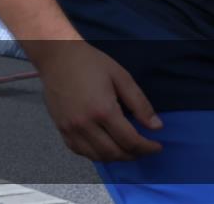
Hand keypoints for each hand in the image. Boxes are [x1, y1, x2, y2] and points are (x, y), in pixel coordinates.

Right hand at [33, 41, 162, 161]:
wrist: (56, 56)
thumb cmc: (90, 63)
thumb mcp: (121, 77)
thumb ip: (140, 103)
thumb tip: (156, 127)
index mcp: (103, 111)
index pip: (130, 141)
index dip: (147, 147)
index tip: (157, 146)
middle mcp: (85, 124)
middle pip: (114, 153)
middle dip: (134, 155)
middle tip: (144, 148)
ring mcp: (70, 128)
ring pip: (97, 156)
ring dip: (115, 157)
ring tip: (126, 149)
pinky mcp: (60, 128)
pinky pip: (80, 151)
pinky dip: (95, 154)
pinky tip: (103, 146)